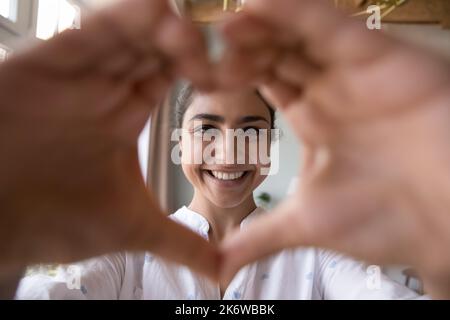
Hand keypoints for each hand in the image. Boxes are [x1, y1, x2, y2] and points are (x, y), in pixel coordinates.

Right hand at [0, 0, 218, 279]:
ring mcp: (75, 74)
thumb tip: (224, 274)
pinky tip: (152, 12)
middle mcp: (103, 86)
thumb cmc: (56, 220)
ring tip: (192, 35)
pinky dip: (117, 20)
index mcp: (125, 113)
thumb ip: (181, 244)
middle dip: (190, 42)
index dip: (207, 66)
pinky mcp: (42, 66)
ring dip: (162, 28)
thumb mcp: (131, 230)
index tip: (237, 72)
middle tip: (226, 48)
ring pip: (125, 32)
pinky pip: (84, 33)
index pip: (174, 72)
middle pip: (154, 45)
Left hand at [219, 0, 449, 296]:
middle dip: (241, 47)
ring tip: (224, 26)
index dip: (232, 74)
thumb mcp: (307, 224)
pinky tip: (258, 6)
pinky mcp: (379, 57)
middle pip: (276, 52)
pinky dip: (296, 13)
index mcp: (313, 117)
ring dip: (260, 26)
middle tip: (201, 48)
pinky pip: (331, 26)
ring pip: (299, 33)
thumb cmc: (387, 220)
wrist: (447, 225)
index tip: (197, 74)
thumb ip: (258, 238)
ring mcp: (353, 71)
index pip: (265, 81)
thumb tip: (217, 269)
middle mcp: (331, 89)